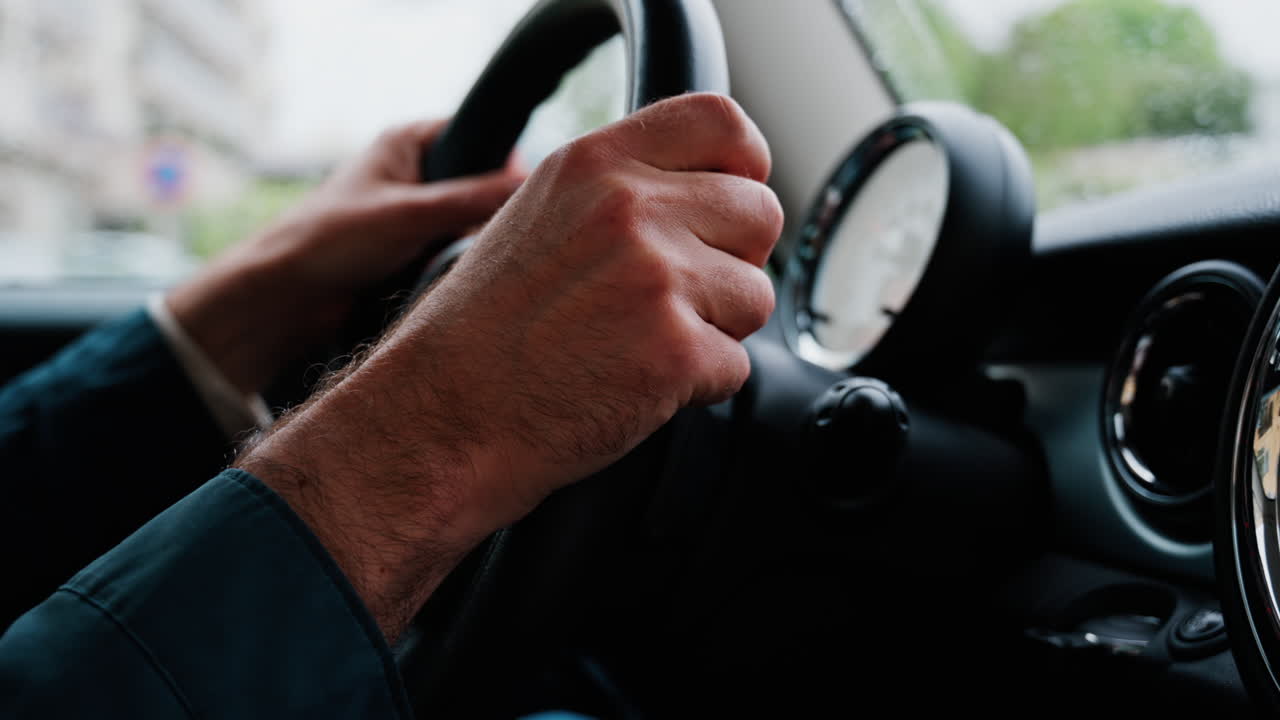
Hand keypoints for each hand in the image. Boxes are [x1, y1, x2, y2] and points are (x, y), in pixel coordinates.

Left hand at [167, 120, 525, 394]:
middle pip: (482, 184)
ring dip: (477, 244)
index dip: (505, 163)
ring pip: (473, 224)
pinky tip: (468, 279)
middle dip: (495, 211)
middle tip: (509, 235)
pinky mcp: (415, 251)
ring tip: (482, 261)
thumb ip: (470, 200)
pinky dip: (463, 266)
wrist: (286, 298)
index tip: (526, 195)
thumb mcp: (408, 213)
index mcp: (409, 142)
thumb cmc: (330, 239)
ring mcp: (416, 214)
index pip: (479, 136)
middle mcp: (415, 173)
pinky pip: (458, 254)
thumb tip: (531, 188)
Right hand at [238, 93, 783, 639]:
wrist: (441, 418)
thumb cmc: (481, 332)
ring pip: (757, 295)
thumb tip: (702, 189)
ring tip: (640, 344)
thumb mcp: (537, 217)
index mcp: (595, 164)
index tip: (730, 204)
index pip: (722, 123)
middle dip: (734, 262)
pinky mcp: (675, 352)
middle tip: (675, 299)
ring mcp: (657, 278)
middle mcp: (629, 208)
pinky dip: (697, 386)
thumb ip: (618, 190)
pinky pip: (737, 365)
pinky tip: (634, 384)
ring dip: (717, 330)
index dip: (743, 168)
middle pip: (760, 213)